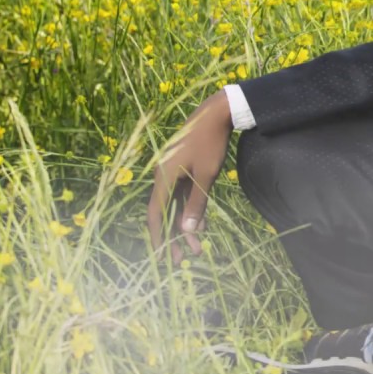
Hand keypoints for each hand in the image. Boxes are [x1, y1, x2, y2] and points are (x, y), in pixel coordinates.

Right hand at [146, 90, 232, 263]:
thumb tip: (189, 230)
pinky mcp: (183, 168)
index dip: (159, 236)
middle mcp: (163, 176)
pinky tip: (203, 224)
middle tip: (181, 260)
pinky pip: (183, 194)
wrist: (217, 113)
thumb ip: (197, 203)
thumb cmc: (211, 143)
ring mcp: (173, 172)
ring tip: (196, 247)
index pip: (155, 214)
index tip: (163, 256)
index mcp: (163, 178)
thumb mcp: (206, 175)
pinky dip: (191, 209)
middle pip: (164, 212)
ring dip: (185, 225)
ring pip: (175, 205)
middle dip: (173, 236)